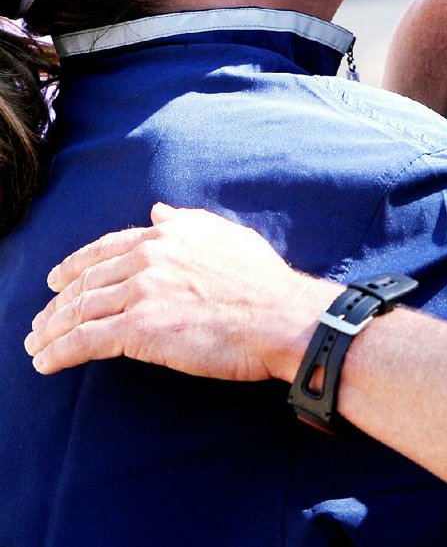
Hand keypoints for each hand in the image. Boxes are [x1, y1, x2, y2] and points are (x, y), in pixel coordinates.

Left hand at [25, 203, 339, 380]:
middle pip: (87, 280)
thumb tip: (158, 211)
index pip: (106, 248)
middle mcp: (148, 258)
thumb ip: (187, 221)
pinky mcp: (141, 329)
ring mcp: (142, 292)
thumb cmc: (262, 280)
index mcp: (166, 234)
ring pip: (80, 311)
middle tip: (40, 321)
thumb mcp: (226, 234)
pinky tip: (47, 363)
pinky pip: (86, 340)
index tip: (57, 280)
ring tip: (37, 345)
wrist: (280, 315)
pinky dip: (60, 352)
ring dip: (50, 330)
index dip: (76, 264)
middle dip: (57, 303)